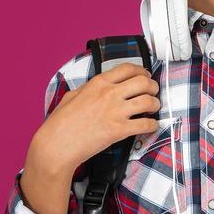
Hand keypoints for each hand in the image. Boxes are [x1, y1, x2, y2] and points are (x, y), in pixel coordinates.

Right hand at [20, 64, 160, 213]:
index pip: (128, 68)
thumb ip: (88, 88)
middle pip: (143, 82)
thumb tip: (98, 87)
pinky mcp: (120, 130)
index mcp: (98, 83)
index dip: (142, 71)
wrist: (57, 145)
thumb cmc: (60, 123)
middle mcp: (109, 94)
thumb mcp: (72, 96)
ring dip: (155, 104)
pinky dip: (153, 125)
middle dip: (153, 86)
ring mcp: (116, 112)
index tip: (145, 76)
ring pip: (149, 101)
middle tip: (153, 92)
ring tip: (153, 108)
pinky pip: (146, 124)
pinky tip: (151, 126)